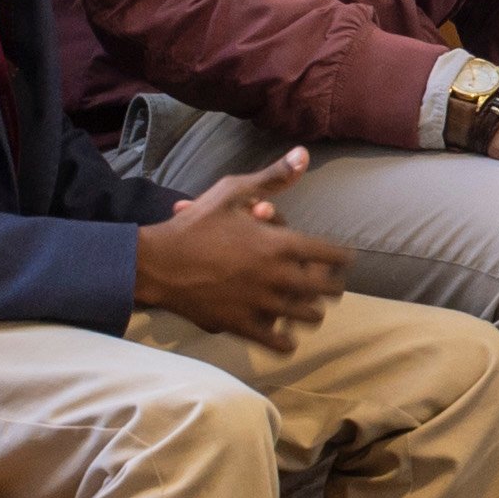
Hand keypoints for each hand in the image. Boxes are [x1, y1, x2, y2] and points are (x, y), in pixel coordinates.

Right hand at [132, 149, 347, 351]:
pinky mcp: (243, 325)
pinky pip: (277, 343)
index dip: (341, 258)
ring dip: (312, 312)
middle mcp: (278, 276)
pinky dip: (286, 342)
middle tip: (329, 285)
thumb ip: (273, 177)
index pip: (332, 255)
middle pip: (327, 289)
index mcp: (280, 244)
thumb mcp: (232, 192)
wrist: (157, 263)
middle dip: (331, 286)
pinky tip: (286, 339)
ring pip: (307, 316)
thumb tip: (303, 154)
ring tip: (310, 310)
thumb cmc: (195, 224)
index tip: (341, 259)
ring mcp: (262, 304)